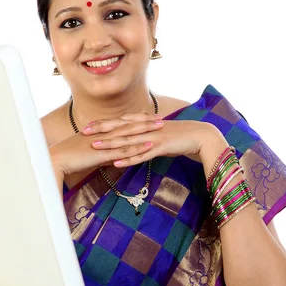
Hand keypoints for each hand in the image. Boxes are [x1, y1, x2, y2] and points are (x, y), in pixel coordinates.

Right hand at [49, 112, 163, 176]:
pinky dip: (137, 147)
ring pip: (129, 134)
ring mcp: (105, 142)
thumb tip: (113, 158)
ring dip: (146, 130)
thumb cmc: (70, 158)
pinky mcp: (104, 153)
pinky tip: (150, 145)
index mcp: (101, 131)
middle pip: (129, 125)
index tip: (149, 116)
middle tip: (161, 118)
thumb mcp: (90, 155)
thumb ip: (103, 154)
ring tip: (161, 127)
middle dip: (146, 121)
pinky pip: (124, 150)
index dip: (136, 119)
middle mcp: (105, 133)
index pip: (122, 123)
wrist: (57, 160)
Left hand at [89, 120, 224, 167]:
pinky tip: (116, 162)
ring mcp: (153, 137)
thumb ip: (147, 135)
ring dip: (110, 144)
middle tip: (83, 133)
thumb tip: (136, 140)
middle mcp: (147, 128)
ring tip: (94, 147)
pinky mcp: (161, 147)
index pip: (121, 122)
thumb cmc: (181, 137)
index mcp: (146, 123)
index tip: (88, 126)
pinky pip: (141, 154)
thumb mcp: (160, 134)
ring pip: (128, 140)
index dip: (104, 124)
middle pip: (120, 128)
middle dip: (101, 130)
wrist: (202, 137)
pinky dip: (128, 158)